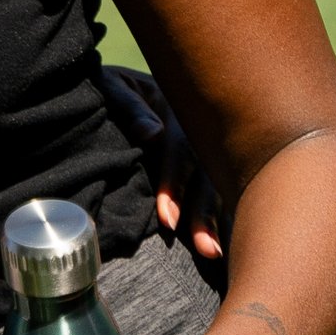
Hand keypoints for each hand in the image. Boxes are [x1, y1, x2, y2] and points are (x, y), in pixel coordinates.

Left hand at [98, 65, 223, 265]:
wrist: (126, 80)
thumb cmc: (111, 87)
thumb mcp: (112, 86)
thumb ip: (129, 107)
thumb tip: (153, 134)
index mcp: (176, 109)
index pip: (180, 152)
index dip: (174, 186)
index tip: (167, 220)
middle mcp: (196, 130)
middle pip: (205, 174)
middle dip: (203, 214)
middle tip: (204, 249)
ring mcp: (202, 146)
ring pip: (214, 185)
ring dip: (214, 220)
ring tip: (214, 254)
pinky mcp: (202, 161)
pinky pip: (215, 188)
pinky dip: (219, 215)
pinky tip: (224, 242)